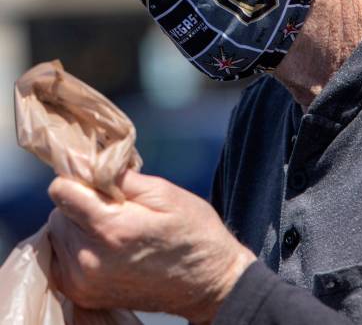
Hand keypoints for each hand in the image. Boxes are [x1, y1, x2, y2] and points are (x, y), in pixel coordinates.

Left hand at [48, 172, 255, 322]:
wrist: (208, 284)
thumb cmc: (192, 232)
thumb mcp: (164, 193)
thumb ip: (119, 177)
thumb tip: (85, 161)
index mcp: (111, 229)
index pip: (61, 191)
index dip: (80, 178)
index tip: (100, 179)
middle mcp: (90, 259)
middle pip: (58, 212)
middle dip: (81, 201)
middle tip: (115, 204)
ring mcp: (84, 282)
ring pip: (58, 234)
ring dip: (78, 224)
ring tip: (114, 226)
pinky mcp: (83, 295)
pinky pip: (60, 257)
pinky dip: (76, 246)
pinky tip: (104, 244)